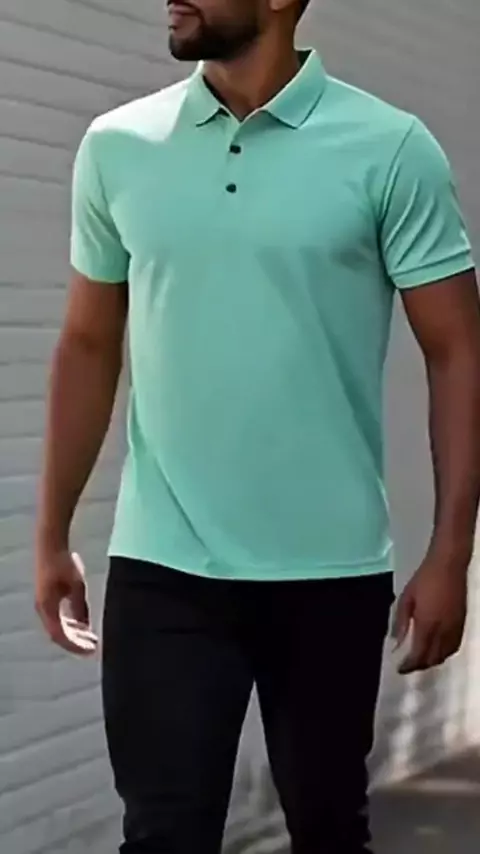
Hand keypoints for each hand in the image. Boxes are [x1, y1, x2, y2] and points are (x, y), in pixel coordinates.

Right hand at [35, 549, 97, 655]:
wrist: (51, 545)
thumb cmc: (64, 563)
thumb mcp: (77, 586)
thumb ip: (80, 607)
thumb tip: (85, 627)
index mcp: (48, 607)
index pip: (61, 635)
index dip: (75, 645)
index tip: (91, 650)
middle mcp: (43, 609)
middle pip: (59, 634)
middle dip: (76, 642)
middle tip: (94, 647)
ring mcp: (44, 604)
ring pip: (59, 627)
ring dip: (74, 634)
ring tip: (92, 638)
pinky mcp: (48, 598)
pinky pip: (59, 617)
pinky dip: (71, 624)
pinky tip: (84, 625)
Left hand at [392, 557, 467, 674]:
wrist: (449, 565)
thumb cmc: (424, 578)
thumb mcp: (406, 598)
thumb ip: (401, 622)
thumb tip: (397, 643)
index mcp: (427, 625)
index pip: (419, 655)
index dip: (409, 665)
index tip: (400, 669)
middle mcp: (443, 631)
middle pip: (433, 658)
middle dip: (420, 665)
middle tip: (409, 664)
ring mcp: (455, 627)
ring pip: (446, 654)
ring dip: (433, 661)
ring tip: (422, 658)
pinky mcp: (462, 622)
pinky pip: (455, 646)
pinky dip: (445, 653)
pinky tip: (438, 648)